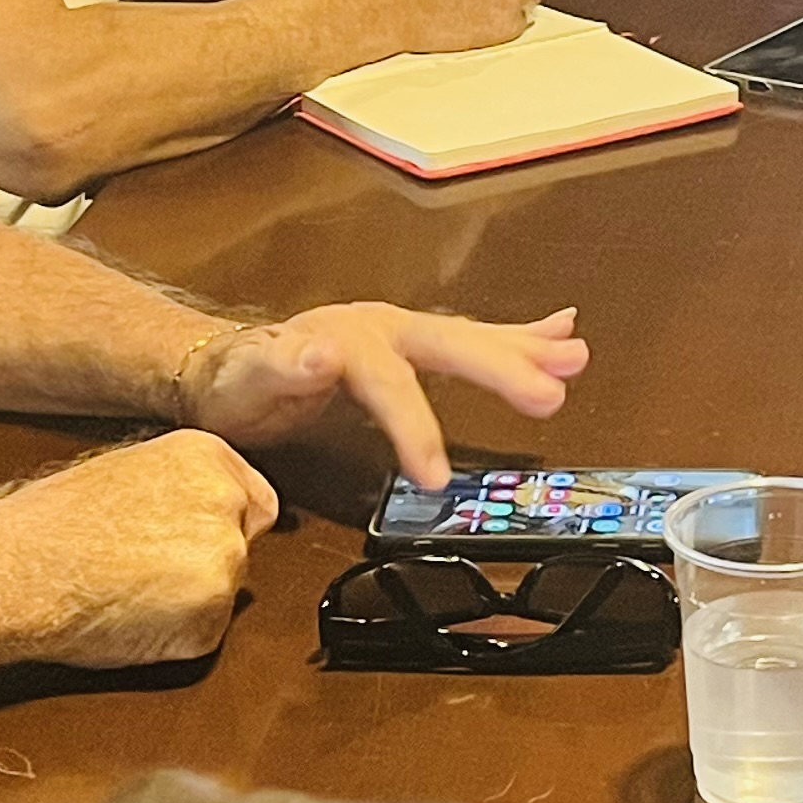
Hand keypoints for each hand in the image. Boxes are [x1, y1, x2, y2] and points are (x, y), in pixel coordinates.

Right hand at [0, 427, 278, 674]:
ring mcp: (224, 558)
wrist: (13, 569)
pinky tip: (127, 618)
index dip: (221, 528)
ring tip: (127, 589)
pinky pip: (205, 635)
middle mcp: (225, 500)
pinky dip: (175, 638)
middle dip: (207, 564)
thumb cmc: (50, 525)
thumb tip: (210, 512)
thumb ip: (183, 488)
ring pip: (227, 593)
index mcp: (207, 455)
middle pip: (245, 548)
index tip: (185, 540)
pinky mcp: (210, 614)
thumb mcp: (130, 473)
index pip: (254, 502)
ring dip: (190, 602)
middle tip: (144, 568)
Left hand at [188, 301, 589, 487]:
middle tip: (552, 394)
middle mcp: (383, 325)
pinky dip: (517, 334)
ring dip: (525, 348)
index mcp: (347, 338)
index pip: (390, 385)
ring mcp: (401, 330)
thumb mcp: (242, 382)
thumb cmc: (236, 383)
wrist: (225, 365)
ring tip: (577, 356)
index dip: (415, 428)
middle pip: (450, 344)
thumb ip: (277, 368)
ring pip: (469, 337)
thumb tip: (317, 353)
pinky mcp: (411, 343)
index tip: (437, 478)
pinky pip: (471, 337)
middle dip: (501, 368)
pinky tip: (559, 331)